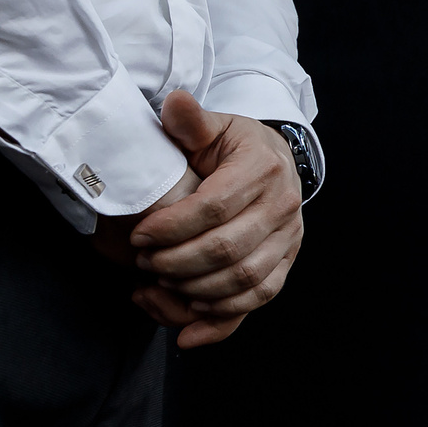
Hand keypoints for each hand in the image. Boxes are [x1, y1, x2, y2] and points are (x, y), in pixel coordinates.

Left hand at [126, 91, 306, 348]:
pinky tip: (189, 323)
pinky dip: (224, 317)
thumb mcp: (212, 128)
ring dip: (196, 289)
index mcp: (262, 168)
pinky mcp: (287, 260)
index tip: (137, 237)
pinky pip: (260, 296)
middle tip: (144, 262)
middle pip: (227, 248)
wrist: (274, 161)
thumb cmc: (233, 147)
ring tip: (162, 282)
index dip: (171, 228)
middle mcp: (283, 204)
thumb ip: (190, 122)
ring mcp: (290, 236)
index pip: (214, 208)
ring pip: (244, 278)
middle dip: (177, 262)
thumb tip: (175, 103)